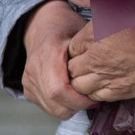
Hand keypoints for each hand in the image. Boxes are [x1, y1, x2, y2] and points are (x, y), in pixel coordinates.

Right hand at [21, 0, 93, 119]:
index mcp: (48, 53)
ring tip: (80, 93)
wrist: (41, 25)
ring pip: (52, 109)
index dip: (78, 99)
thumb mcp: (81, 31)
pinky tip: (69, 92)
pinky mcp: (27, 89)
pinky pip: (47, 107)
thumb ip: (90, 51)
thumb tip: (107, 68)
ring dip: (70, 107)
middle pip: (56, 104)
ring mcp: (29, 80)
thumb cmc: (66, 26)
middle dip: (77, 106)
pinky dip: (61, 105)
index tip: (93, 94)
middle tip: (90, 97)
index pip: (59, 89)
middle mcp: (34, 68)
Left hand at [64, 0, 134, 102]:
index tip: (86, 45)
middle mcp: (95, 59)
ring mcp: (106, 78)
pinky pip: (96, 97)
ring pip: (80, 86)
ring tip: (94, 71)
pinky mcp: (119, 92)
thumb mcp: (116, 0)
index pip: (70, 48)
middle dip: (76, 64)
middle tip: (88, 58)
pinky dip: (95, 91)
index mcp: (91, 35)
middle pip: (71, 69)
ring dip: (83, 80)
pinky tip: (104, 81)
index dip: (77, 46)